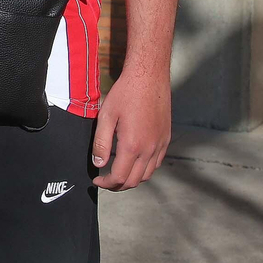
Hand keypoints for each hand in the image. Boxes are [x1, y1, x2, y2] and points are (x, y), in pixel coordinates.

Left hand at [91, 68, 170, 190]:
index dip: (106, 183)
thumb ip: (101, 142)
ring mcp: (160, 144)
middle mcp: (149, 149)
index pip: (119, 177)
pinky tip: (134, 162)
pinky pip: (156, 163)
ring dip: (132, 179)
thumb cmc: (126, 92)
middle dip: (118, 185)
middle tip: (105, 180)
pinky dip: (144, 169)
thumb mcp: (106, 115)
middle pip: (134, 181)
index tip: (96, 180)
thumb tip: (98, 163)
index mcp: (132, 145)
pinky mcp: (165, 138)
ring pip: (147, 174)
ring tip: (118, 173)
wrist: (149, 77)